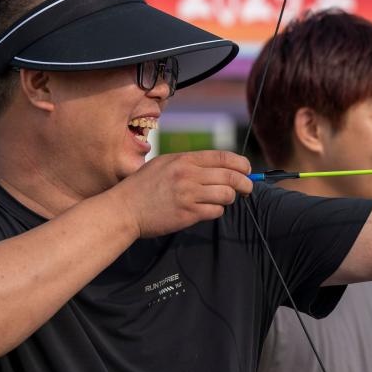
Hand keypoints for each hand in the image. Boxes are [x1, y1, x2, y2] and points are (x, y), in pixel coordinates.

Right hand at [110, 150, 252, 238]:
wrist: (124, 209)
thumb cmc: (142, 187)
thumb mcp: (164, 164)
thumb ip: (189, 163)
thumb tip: (218, 167)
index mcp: (184, 159)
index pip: (224, 157)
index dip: (241, 164)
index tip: (247, 171)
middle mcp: (188, 175)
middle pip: (231, 176)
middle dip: (245, 183)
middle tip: (247, 189)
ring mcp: (188, 194)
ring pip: (226, 195)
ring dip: (229, 199)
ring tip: (222, 200)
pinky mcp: (187, 214)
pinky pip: (215, 211)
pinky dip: (216, 211)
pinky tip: (207, 210)